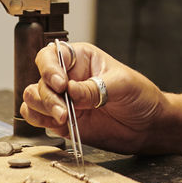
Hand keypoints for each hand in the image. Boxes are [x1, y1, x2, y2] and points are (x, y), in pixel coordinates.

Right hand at [19, 41, 167, 154]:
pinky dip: (39, 121)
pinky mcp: (61, 121)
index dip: (50, 68)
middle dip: (48, 97)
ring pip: (33, 98)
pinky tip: (55, 124)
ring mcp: (63, 100)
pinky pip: (37, 118)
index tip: (60, 84)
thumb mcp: (123, 86)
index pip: (52, 56)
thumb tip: (70, 91)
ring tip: (64, 119)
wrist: (148, 126)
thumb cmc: (140, 97)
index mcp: (82, 59)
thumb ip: (95, 88)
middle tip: (65, 112)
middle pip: (40, 80)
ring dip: (41, 109)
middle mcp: (68, 78)